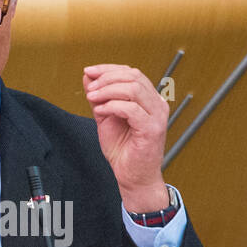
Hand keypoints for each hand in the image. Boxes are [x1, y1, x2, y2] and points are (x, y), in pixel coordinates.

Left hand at [83, 64, 169, 211]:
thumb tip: (89, 76)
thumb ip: (99, 97)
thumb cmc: (124, 150)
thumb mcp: (106, 117)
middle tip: (90, 88)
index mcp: (149, 99)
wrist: (133, 177)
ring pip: (133, 89)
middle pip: (134, 76)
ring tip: (93, 98)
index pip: (132, 73)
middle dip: (107, 78)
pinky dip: (112, 106)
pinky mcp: (152, 129)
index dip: (109, 69)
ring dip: (108, 90)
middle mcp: (157, 104)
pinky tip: (100, 111)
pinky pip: (131, 109)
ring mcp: (157, 116)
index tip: (89, 71)